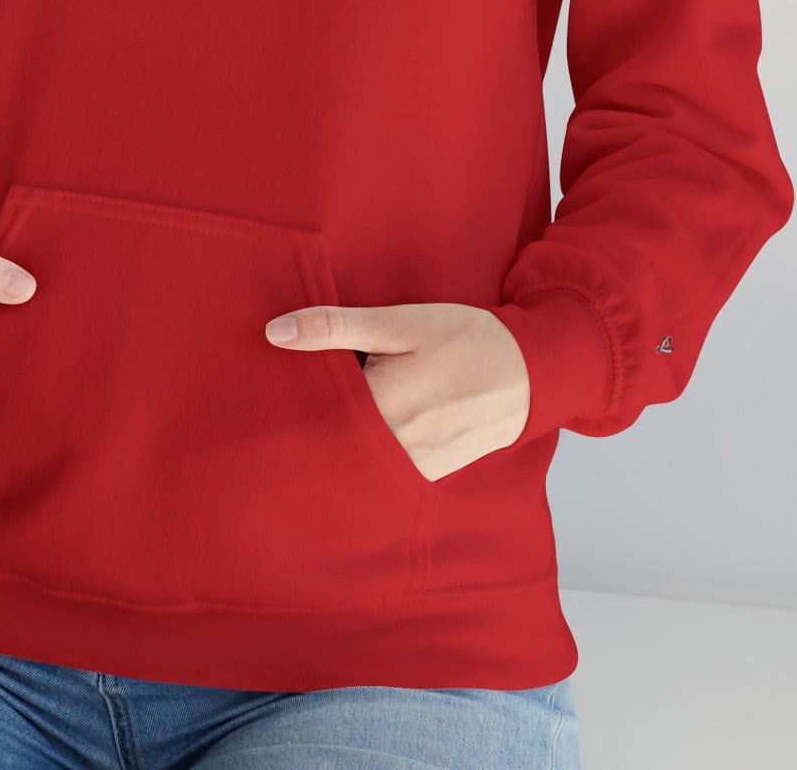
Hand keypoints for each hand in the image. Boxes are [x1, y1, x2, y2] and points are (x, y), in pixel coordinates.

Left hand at [264, 302, 530, 480]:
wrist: (531, 374)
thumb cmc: (466, 340)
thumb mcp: (401, 322)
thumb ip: (336, 328)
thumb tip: (274, 332)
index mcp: (379, 406)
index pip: (309, 412)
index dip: (286, 399)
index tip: (265, 390)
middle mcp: (391, 446)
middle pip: (326, 439)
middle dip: (307, 421)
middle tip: (282, 405)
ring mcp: (410, 466)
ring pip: (352, 456)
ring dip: (335, 437)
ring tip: (323, 413)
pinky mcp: (426, 474)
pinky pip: (379, 466)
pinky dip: (364, 448)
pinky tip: (359, 427)